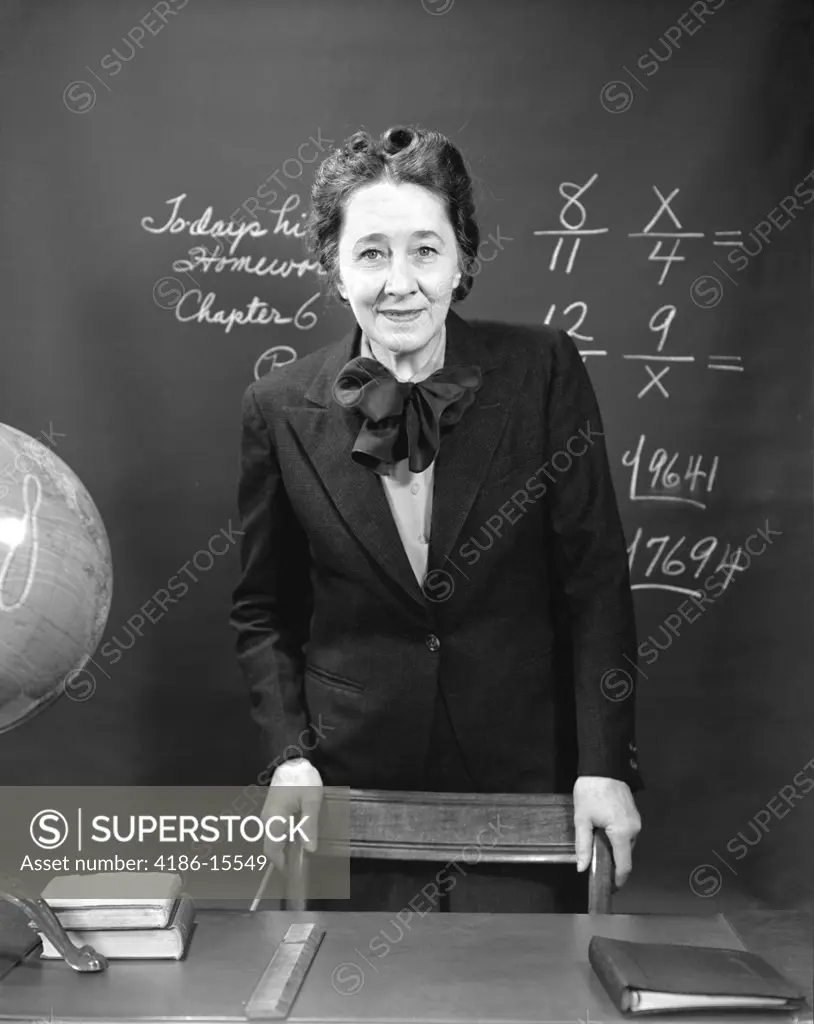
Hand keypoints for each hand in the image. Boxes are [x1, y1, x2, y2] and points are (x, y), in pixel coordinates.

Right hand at [261, 758, 322, 872]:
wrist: (292, 758)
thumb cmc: (302, 779)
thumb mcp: (311, 802)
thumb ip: (309, 826)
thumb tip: (310, 849)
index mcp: (274, 820)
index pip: (272, 850)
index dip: (281, 864)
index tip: (293, 872)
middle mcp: (267, 819)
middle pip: (272, 845)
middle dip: (285, 856)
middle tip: (302, 860)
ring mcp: (269, 813)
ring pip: (274, 837)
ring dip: (286, 845)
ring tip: (302, 846)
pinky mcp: (273, 808)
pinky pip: (276, 828)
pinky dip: (286, 835)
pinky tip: (299, 831)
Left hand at [573, 775, 640, 888]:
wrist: (603, 766)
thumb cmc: (590, 792)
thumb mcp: (582, 819)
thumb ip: (583, 845)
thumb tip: (581, 868)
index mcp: (622, 833)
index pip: (624, 865)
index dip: (618, 880)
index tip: (610, 889)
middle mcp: (634, 829)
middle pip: (625, 855)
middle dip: (613, 864)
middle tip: (597, 868)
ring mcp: (636, 821)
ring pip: (626, 844)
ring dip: (615, 850)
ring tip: (597, 851)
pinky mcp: (634, 815)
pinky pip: (628, 834)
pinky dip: (618, 840)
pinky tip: (604, 836)